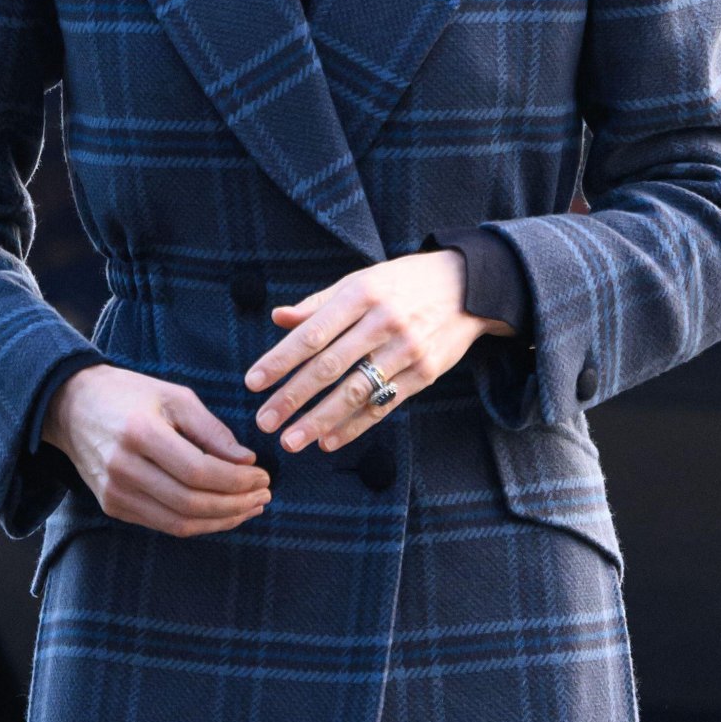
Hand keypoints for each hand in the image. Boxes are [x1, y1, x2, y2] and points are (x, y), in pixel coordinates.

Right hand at [43, 363, 270, 536]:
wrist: (73, 406)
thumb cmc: (130, 394)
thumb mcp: (174, 396)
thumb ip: (211, 429)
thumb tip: (246, 461)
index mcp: (141, 433)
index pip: (198, 471)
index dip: (236, 480)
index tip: (263, 475)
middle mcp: (124, 468)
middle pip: (190, 502)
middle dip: (235, 504)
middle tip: (264, 496)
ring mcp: (115, 493)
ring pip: (178, 522)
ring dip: (221, 520)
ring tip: (249, 508)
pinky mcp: (112, 507)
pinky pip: (163, 524)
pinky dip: (197, 524)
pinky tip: (220, 513)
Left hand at [243, 250, 516, 454]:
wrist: (467, 286)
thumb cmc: (402, 282)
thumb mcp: (361, 279)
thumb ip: (318, 303)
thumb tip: (277, 318)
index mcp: (361, 293)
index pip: (313, 332)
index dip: (280, 359)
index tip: (252, 382)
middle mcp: (383, 321)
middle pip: (330, 366)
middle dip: (293, 397)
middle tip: (264, 422)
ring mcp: (407, 349)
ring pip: (356, 391)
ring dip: (320, 420)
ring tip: (291, 441)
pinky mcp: (425, 373)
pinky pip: (384, 405)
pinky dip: (355, 426)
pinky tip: (329, 441)